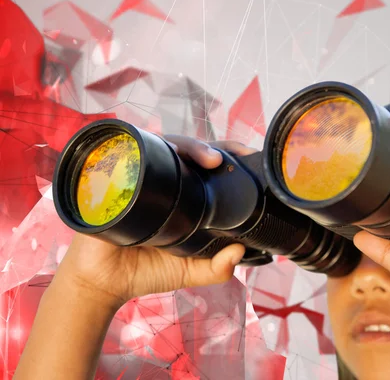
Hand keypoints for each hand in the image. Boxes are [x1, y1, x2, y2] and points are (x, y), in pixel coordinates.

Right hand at [55, 137, 257, 308]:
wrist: (103, 284)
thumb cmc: (145, 271)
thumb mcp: (189, 271)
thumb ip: (217, 268)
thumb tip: (240, 252)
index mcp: (181, 194)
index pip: (202, 165)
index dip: (223, 155)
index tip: (245, 156)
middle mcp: (159, 180)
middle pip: (184, 149)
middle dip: (205, 148)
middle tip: (219, 160)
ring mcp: (135, 177)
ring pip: (160, 146)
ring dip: (183, 145)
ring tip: (204, 158)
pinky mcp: (110, 181)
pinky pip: (125, 157)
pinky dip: (141, 150)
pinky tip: (162, 153)